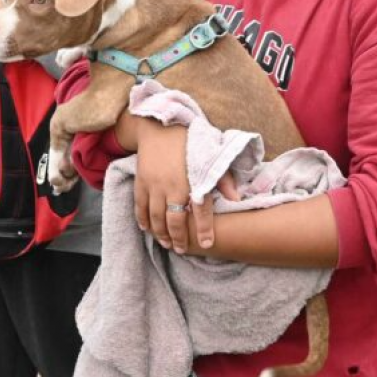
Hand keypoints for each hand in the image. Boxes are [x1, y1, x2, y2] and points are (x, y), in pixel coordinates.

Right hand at [132, 116, 240, 253]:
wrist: (160, 126)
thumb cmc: (189, 141)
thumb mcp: (210, 155)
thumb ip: (223, 178)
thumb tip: (237, 198)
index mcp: (191, 180)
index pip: (200, 211)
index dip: (204, 229)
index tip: (207, 244)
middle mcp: (171, 186)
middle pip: (174, 220)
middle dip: (178, 238)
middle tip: (181, 250)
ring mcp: (153, 185)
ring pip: (155, 217)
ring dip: (160, 233)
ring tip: (166, 243)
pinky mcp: (140, 182)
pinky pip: (140, 206)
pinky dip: (143, 220)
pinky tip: (147, 229)